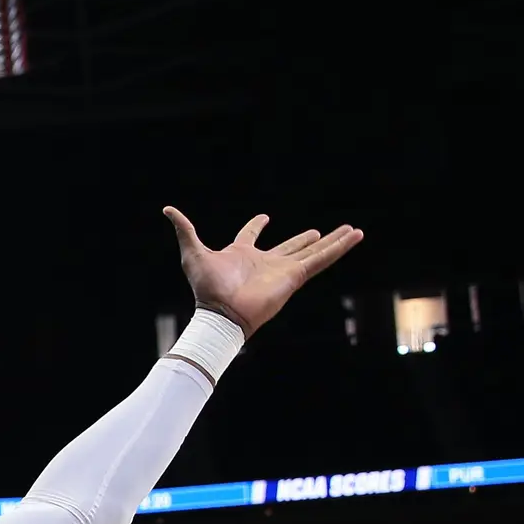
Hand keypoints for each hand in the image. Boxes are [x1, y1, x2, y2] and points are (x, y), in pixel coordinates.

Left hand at [163, 207, 362, 338]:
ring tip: (351, 230)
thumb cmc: (206, 289)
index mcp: (242, 256)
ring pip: (314, 253)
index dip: (255, 226)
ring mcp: (283, 270)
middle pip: (291, 247)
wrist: (222, 314)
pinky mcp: (296, 277)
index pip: (250, 236)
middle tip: (318, 231)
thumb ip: (185, 230)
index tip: (264, 217)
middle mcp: (265, 263)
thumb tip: (168, 209)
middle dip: (304, 239)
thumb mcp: (193, 253)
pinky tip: (355, 236)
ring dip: (333, 242)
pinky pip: (322, 260)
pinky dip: (339, 248)